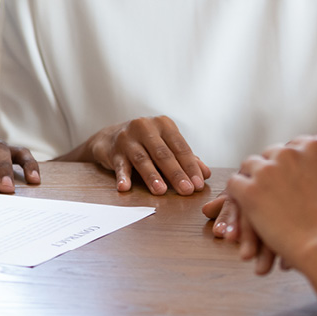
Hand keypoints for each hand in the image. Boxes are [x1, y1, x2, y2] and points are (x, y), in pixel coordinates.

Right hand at [83, 115, 209, 194]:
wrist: (110, 138)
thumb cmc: (145, 144)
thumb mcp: (166, 146)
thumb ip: (185, 158)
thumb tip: (205, 174)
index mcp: (163, 124)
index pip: (180, 147)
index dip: (190, 166)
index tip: (198, 184)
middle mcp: (145, 127)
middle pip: (163, 153)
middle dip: (176, 173)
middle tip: (186, 190)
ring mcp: (127, 138)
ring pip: (142, 159)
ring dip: (152, 176)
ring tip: (161, 191)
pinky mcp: (113, 151)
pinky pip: (119, 166)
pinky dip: (122, 177)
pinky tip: (125, 187)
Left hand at [224, 137, 316, 273]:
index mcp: (314, 147)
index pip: (294, 147)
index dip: (291, 165)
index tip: (293, 179)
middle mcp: (288, 152)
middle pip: (270, 155)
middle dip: (271, 170)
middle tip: (274, 190)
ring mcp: (266, 170)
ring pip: (250, 166)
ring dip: (253, 179)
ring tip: (258, 197)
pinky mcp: (249, 189)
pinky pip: (234, 183)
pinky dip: (237, 193)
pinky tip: (244, 204)